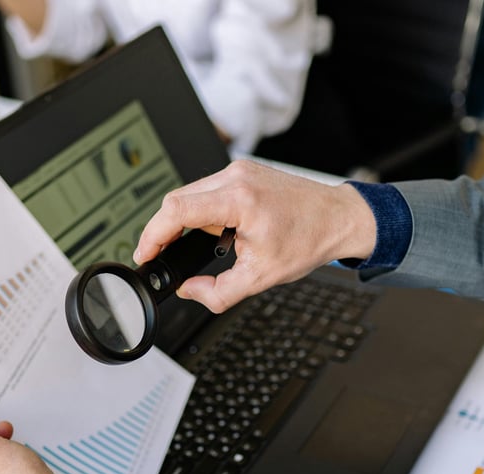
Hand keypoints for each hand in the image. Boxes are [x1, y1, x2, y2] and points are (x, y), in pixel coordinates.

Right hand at [134, 160, 376, 313]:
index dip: (153, 233)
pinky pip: (207, 189)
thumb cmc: (308, 240)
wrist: (337, 218)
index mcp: (240, 200)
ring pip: (190, 193)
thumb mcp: (260, 278)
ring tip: (189, 246)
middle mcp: (236, 178)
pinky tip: (210, 230)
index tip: (146, 252)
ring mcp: (239, 171)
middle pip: (176, 199)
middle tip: (158, 254)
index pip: (177, 209)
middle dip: (162, 230)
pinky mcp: (243, 172)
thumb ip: (218, 293)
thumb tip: (190, 291)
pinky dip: (199, 211)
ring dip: (182, 220)